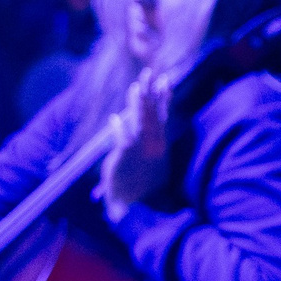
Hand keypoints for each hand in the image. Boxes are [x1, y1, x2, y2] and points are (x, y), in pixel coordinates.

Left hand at [100, 74, 172, 212]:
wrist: (135, 208)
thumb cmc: (141, 187)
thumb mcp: (152, 164)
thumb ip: (149, 146)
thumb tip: (144, 130)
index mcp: (161, 145)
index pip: (164, 115)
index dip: (164, 97)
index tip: (165, 81)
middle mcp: (154, 144)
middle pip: (152, 113)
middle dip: (151, 92)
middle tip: (149, 73)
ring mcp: (141, 150)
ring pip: (140, 122)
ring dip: (137, 105)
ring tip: (135, 88)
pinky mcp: (126, 157)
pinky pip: (122, 139)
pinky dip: (118, 128)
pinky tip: (114, 119)